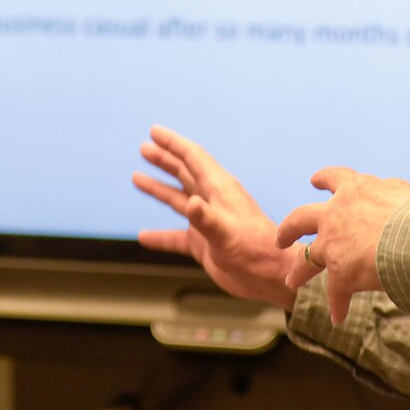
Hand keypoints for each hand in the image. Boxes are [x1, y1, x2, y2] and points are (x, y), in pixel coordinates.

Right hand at [133, 125, 300, 311]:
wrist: (271, 277)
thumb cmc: (256, 251)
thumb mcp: (228, 233)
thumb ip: (207, 219)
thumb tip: (190, 203)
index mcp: (219, 189)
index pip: (193, 158)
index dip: (173, 144)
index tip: (154, 132)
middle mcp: (212, 201)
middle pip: (184, 173)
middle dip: (164, 159)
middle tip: (144, 147)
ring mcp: (208, 223)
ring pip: (178, 199)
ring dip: (159, 188)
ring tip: (138, 178)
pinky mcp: (205, 245)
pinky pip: (176, 237)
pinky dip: (160, 236)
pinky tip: (144, 236)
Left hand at [276, 164, 409, 324]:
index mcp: (357, 188)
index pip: (334, 178)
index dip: (324, 180)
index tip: (313, 181)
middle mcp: (336, 214)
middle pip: (301, 219)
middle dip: (288, 229)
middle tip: (279, 238)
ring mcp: (333, 244)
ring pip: (306, 258)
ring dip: (298, 271)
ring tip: (290, 283)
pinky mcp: (340, 273)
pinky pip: (335, 293)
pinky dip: (338, 305)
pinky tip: (337, 317)